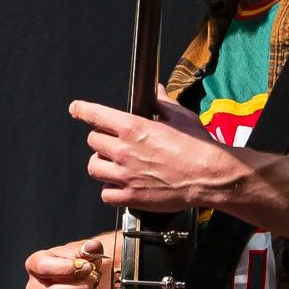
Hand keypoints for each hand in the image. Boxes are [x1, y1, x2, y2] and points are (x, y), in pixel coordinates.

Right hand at [25, 230, 119, 288]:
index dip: (66, 268)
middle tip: (93, 280)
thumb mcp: (86, 251)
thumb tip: (93, 247)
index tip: (86, 266)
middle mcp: (35, 287)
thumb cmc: (81, 261)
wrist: (87, 276)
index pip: (43, 267)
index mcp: (36, 264)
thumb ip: (90, 248)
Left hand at [72, 98, 243, 215]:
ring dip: (102, 164)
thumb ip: (162, 104)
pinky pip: (106, 194)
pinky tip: (122, 185)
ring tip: (116, 165)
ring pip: (94, 167)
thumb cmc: (199, 146)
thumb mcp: (181, 118)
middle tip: (114, 143)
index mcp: (133, 128)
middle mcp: (124, 150)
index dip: (82, 110)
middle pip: (93, 140)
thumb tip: (157, 91)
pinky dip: (111, 190)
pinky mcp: (131, 197)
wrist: (212, 177)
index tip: (76, 109)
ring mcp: (125, 175)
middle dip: (102, 140)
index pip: (94, 115)